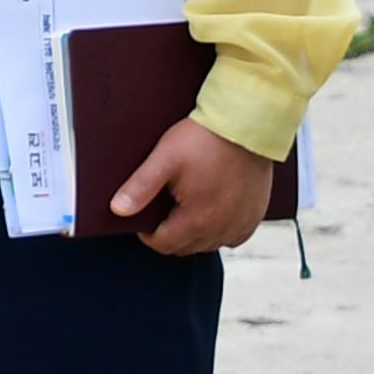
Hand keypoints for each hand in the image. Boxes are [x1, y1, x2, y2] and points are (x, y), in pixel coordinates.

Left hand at [110, 117, 273, 255]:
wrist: (245, 126)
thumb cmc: (203, 140)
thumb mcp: (164, 160)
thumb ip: (140, 187)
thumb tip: (117, 210)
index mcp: (198, 220)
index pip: (164, 244)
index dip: (147, 234)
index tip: (141, 217)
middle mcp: (224, 229)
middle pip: (186, 247)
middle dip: (168, 234)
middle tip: (160, 209)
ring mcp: (243, 224)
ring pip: (209, 244)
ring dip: (193, 234)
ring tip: (183, 208)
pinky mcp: (256, 215)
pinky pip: (233, 237)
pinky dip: (218, 231)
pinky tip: (210, 211)